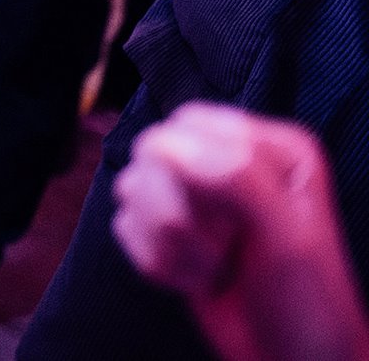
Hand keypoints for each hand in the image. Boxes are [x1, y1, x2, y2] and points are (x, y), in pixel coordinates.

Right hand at [113, 103, 368, 360]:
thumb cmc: (306, 304)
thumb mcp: (288, 238)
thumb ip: (238, 179)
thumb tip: (164, 143)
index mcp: (271, 148)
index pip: (191, 124)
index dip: (195, 172)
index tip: (233, 220)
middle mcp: (229, 162)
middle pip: (151, 152)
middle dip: (177, 213)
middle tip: (221, 247)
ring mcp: (195, 196)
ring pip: (130, 187)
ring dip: (167, 243)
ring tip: (212, 268)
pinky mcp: (166, 231)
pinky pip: (123, 225)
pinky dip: (153, 261)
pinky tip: (193, 279)